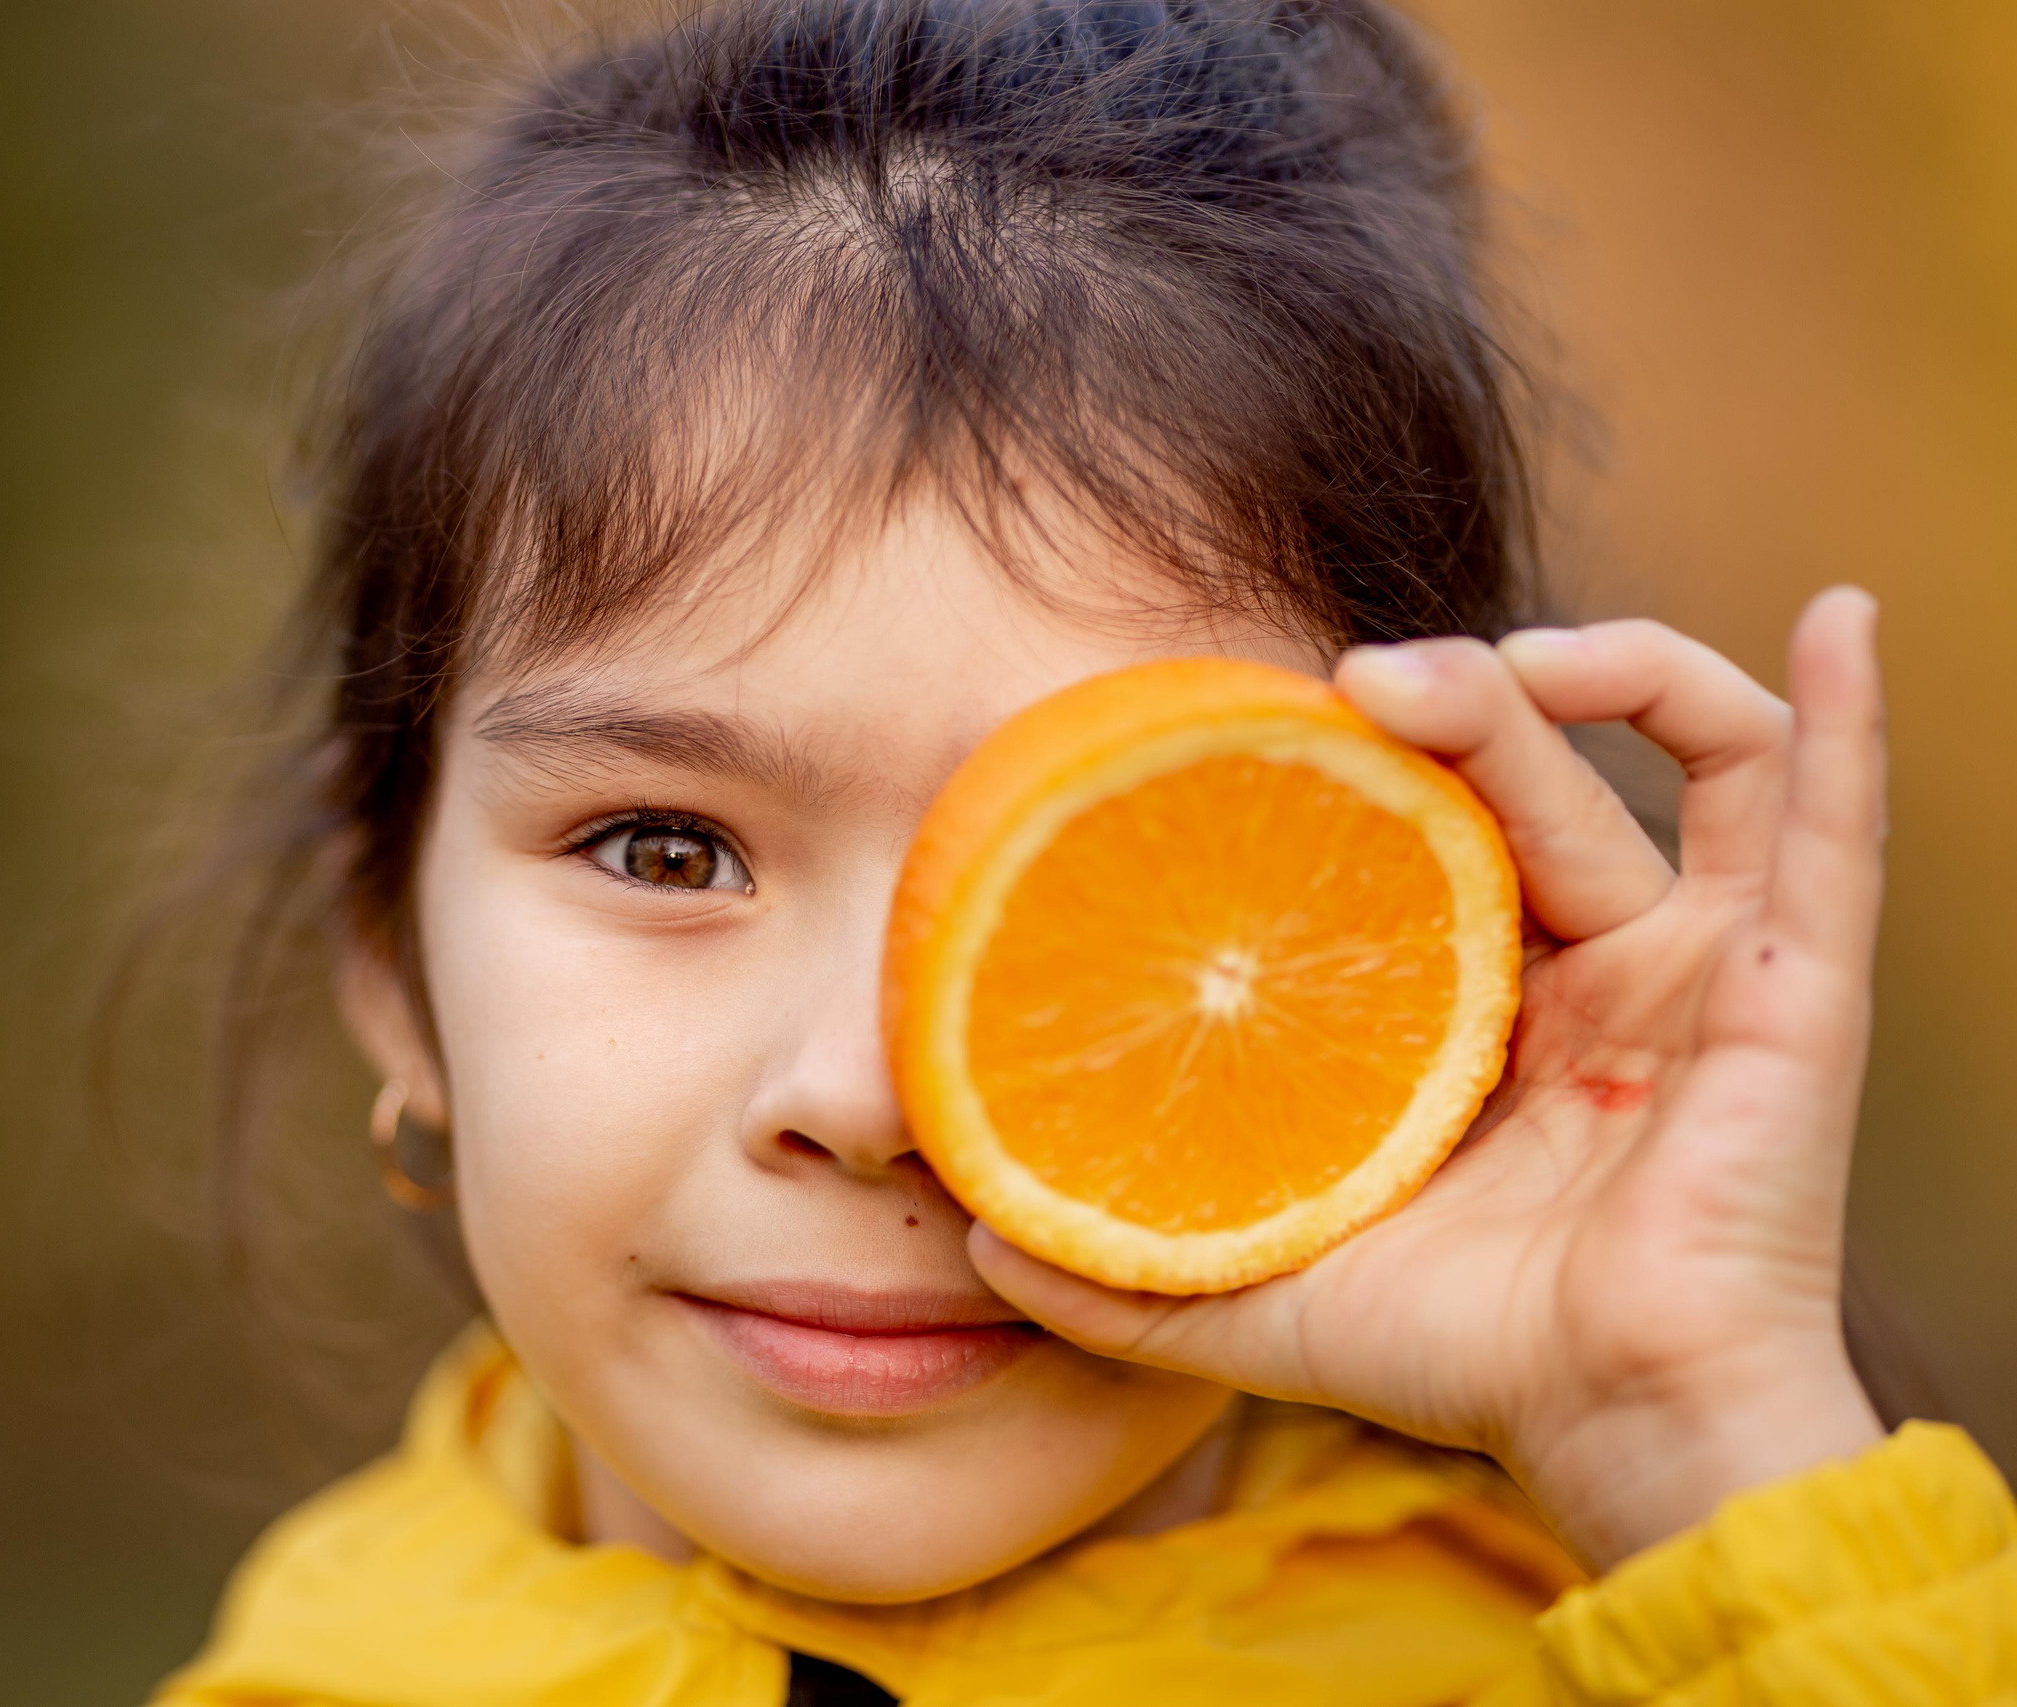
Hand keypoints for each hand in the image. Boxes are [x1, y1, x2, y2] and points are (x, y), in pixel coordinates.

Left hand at [972, 590, 1888, 1567]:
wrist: (1606, 1430)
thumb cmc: (1460, 1357)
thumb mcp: (1260, 1294)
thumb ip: (1122, 1273)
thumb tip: (972, 1248)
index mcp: (1481, 1005)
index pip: (1431, 832)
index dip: (1363, 760)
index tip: (1274, 714)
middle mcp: (1600, 961)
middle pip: (1536, 779)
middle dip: (1453, 701)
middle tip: (1355, 681)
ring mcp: (1706, 962)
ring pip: (1677, 758)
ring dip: (1600, 671)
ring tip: (1500, 660)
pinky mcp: (1798, 982)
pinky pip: (1833, 819)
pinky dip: (1847, 709)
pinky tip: (1842, 615)